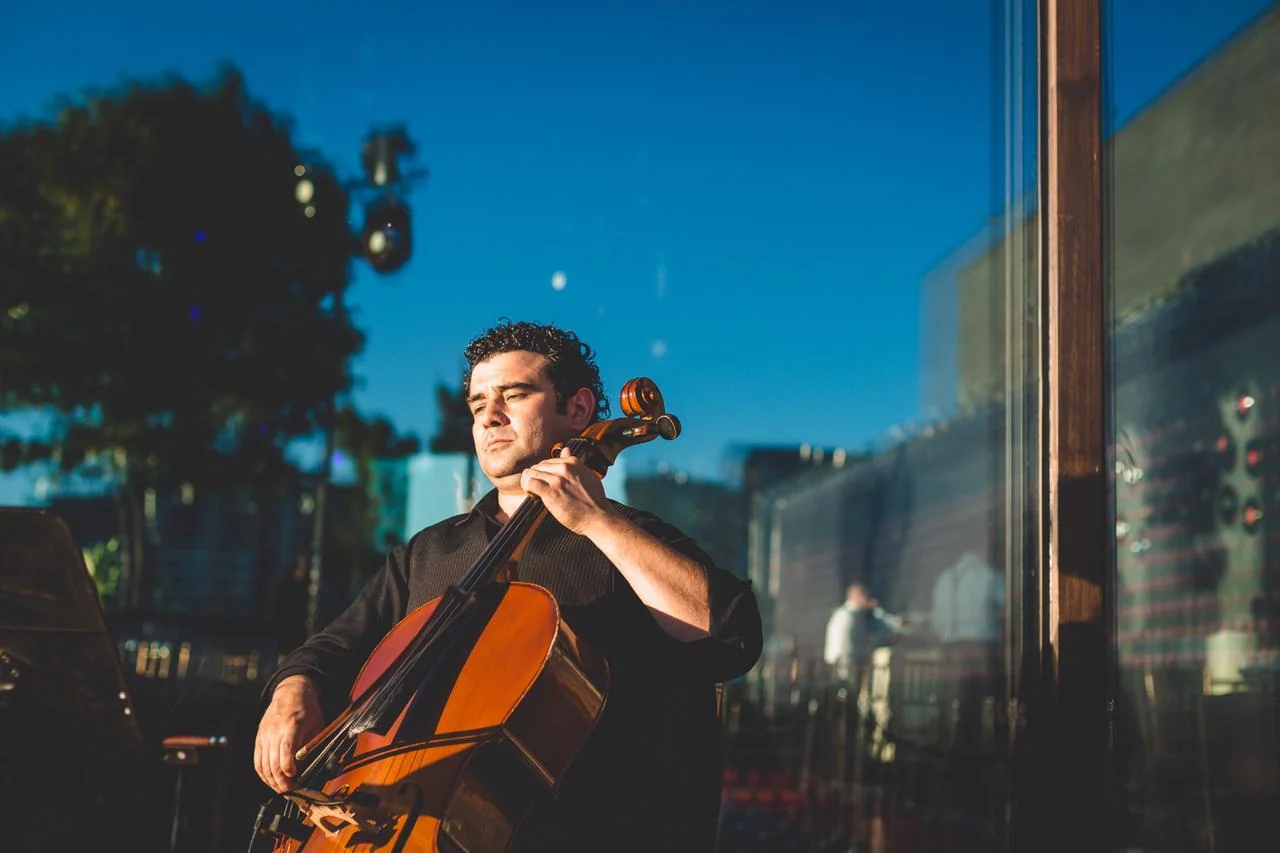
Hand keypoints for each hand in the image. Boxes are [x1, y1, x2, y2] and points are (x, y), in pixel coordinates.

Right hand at [254, 674, 323, 792]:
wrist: (291, 691)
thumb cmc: (307, 709)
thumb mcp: (318, 724)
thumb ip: (313, 745)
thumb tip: (312, 766)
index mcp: (291, 725)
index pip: (286, 752)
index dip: (289, 769)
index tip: (296, 778)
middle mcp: (275, 731)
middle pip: (273, 763)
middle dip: (281, 781)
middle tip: (291, 791)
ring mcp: (264, 735)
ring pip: (263, 765)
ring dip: (272, 781)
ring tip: (282, 789)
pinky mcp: (259, 739)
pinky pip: (258, 761)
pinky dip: (263, 774)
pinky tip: (271, 781)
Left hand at [520, 447, 614, 534]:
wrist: (597, 517)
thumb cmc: (594, 500)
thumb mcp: (587, 475)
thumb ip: (575, 463)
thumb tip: (565, 450)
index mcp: (573, 462)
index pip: (548, 461)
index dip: (545, 472)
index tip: (546, 482)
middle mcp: (564, 468)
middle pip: (539, 466)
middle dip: (536, 476)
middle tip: (538, 488)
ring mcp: (557, 480)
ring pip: (532, 472)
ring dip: (529, 482)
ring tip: (533, 491)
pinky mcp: (551, 493)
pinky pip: (530, 483)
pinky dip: (526, 487)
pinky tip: (531, 494)